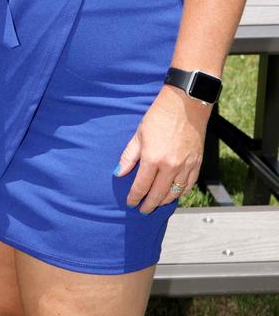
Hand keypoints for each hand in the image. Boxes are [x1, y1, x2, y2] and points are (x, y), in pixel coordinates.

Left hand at [114, 85, 209, 213]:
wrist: (185, 105)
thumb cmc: (159, 116)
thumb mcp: (139, 134)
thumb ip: (129, 156)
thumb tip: (119, 173)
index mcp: (152, 158)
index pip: (141, 186)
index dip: (134, 197)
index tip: (130, 202)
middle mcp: (169, 166)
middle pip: (157, 194)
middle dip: (148, 204)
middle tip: (142, 209)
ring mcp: (185, 167)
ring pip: (173, 193)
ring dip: (163, 201)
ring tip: (155, 203)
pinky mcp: (196, 165)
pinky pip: (187, 186)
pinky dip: (179, 193)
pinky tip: (172, 194)